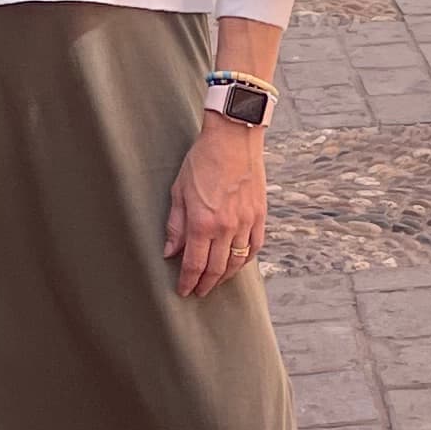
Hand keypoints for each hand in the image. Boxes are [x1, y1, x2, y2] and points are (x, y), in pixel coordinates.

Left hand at [166, 116, 267, 297]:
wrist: (233, 138)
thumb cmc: (202, 160)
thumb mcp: (179, 191)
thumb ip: (176, 225)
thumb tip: (170, 251)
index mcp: (203, 222)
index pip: (194, 264)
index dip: (188, 281)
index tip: (184, 290)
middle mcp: (226, 227)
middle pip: (216, 269)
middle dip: (205, 284)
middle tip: (198, 291)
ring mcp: (246, 222)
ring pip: (237, 262)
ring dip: (225, 277)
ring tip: (215, 282)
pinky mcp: (260, 215)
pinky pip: (255, 247)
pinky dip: (245, 260)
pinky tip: (237, 263)